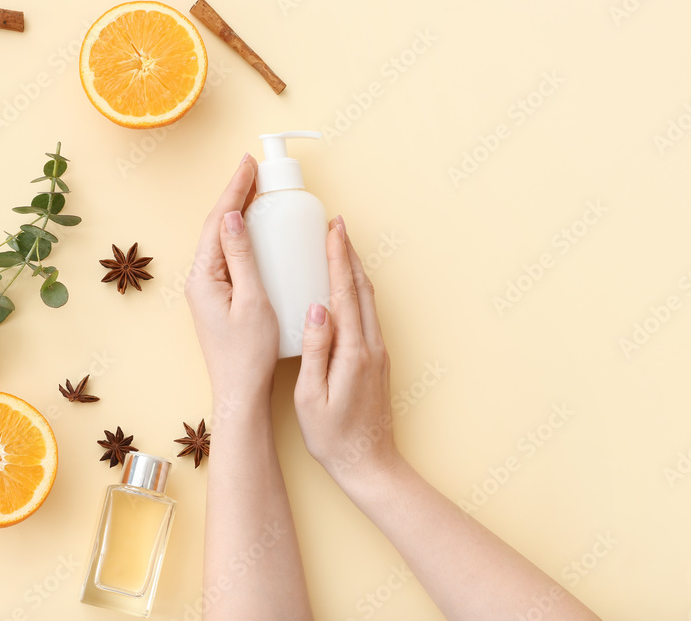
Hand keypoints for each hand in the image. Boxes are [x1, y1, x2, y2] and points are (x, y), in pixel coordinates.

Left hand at [185, 154, 278, 403]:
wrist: (241, 393)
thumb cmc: (249, 354)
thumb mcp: (251, 301)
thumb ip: (242, 258)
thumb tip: (232, 218)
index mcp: (203, 278)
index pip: (217, 222)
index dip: (233, 190)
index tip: (248, 165)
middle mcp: (200, 280)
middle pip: (216, 226)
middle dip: (235, 195)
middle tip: (255, 170)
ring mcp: (208, 289)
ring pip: (222, 240)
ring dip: (238, 213)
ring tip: (256, 191)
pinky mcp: (220, 297)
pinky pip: (230, 257)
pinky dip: (243, 237)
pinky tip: (257, 232)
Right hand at [294, 216, 400, 482]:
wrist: (370, 464)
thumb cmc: (334, 437)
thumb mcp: (312, 397)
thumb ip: (315, 350)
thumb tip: (317, 307)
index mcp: (353, 352)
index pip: (344, 293)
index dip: (338, 258)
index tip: (332, 230)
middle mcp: (371, 347)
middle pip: (361, 289)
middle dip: (348, 254)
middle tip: (336, 226)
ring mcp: (378, 353)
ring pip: (367, 301)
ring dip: (354, 271)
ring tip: (340, 248)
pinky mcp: (377, 361)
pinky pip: (368, 316)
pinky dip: (357, 292)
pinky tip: (347, 289)